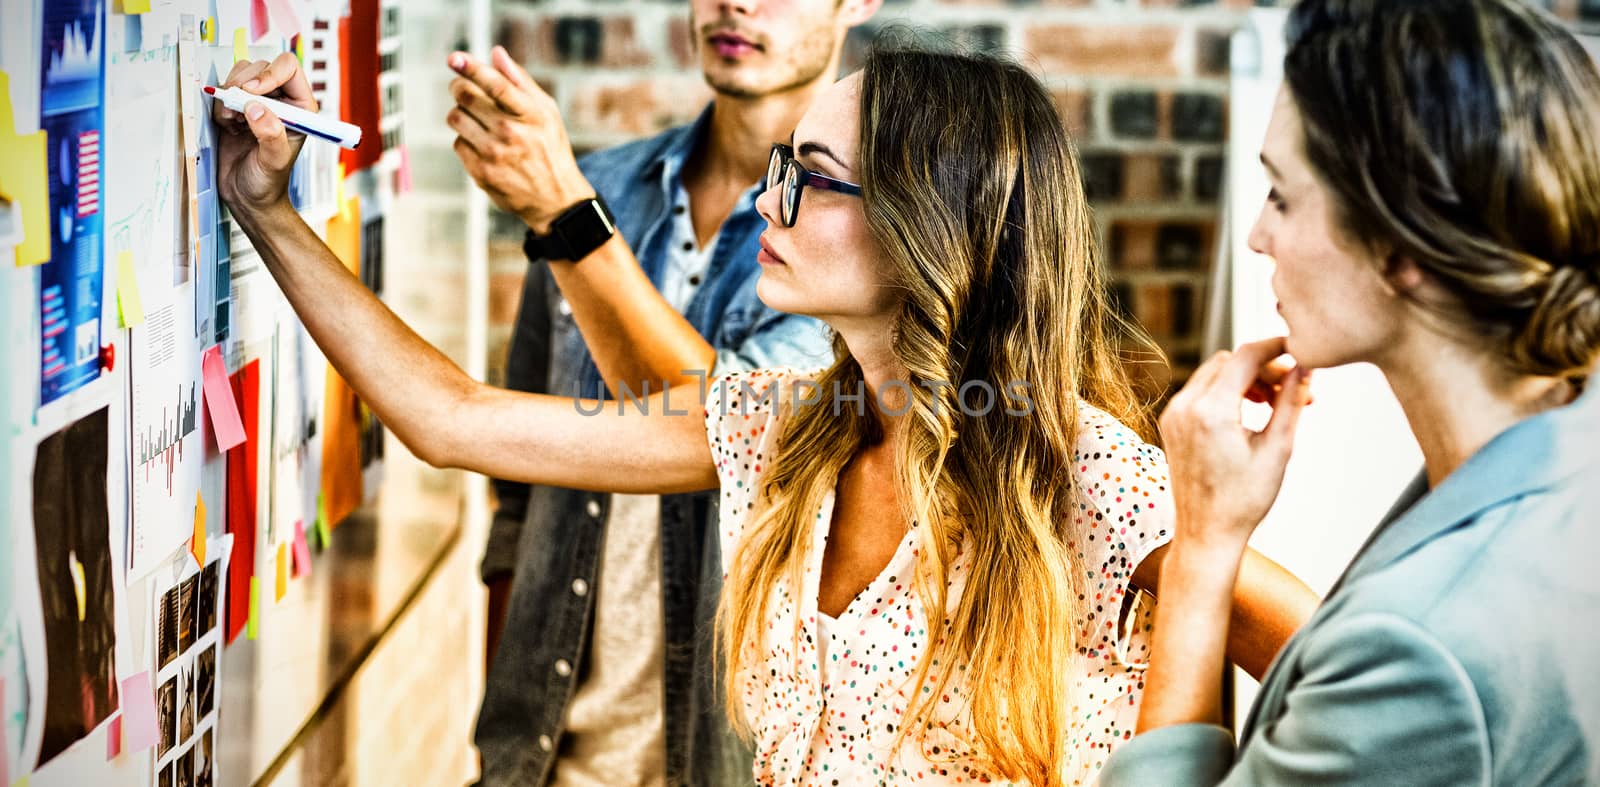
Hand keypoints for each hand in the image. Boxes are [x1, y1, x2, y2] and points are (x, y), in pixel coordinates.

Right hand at [212, 53, 316, 213]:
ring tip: (233, 121)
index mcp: (300, 107)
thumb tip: (256, 108)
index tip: (252, 92)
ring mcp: (257, 103)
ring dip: (230, 94)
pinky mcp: (236, 109)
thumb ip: (270, 134)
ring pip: (240, 75)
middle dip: (243, 84)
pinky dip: (220, 105)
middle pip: (260, 67)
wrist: (248, 197)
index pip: (288, 69)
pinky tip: (228, 126)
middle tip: (236, 110)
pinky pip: (223, 91)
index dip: (269, 74)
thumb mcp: (274, 162)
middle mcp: (281, 100)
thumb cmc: (269, 183)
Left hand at [447, 46, 594, 232]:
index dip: (471, 68)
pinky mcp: (481, 173)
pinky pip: (458, 144)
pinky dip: (466, 140)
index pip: (496, 85)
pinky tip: (482, 146)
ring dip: (461, 114)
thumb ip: (521, 81)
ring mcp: (494, 154)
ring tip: (476, 120)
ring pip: (456, 118)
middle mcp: (511, 133)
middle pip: (466, 97)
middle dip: (459, 87)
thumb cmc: (550, 149)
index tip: (454, 58)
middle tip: (462, 88)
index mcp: (531, 114)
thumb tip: (496, 53)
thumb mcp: (547, 112)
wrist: (555, 199)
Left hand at [1158, 337, 1312, 552]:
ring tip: (1276, 403)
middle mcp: (1184, 407)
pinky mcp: (1171, 423)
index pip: (1246, 355)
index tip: (1300, 351)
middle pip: (1229, 361)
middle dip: (1264, 368)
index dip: (1276, 347)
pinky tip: (1252, 411)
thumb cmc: (1244, 500)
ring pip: (1214, 373)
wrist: (1207, 534)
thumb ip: (1291, 402)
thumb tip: (1305, 367)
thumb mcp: (1278, 449)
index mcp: (1210, 411)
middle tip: (1295, 390)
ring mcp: (1174, 414)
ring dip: (1246, 378)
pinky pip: (1201, 391)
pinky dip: (1227, 391)